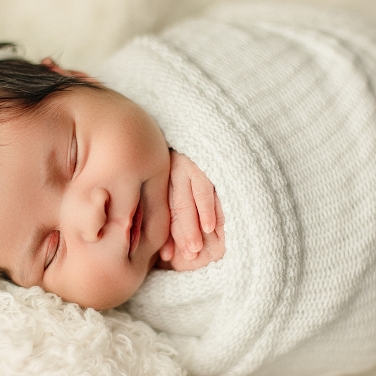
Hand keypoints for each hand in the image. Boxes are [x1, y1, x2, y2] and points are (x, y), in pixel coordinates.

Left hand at [156, 151, 224, 270]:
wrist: (207, 118)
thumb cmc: (197, 153)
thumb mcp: (180, 173)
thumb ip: (177, 202)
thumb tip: (168, 246)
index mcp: (166, 174)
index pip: (165, 210)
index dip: (167, 235)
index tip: (166, 257)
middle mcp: (172, 169)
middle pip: (175, 208)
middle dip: (180, 235)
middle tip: (186, 257)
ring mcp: (186, 163)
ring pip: (186, 202)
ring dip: (191, 228)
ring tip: (194, 250)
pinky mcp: (203, 159)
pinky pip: (204, 188)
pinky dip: (207, 209)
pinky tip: (209, 228)